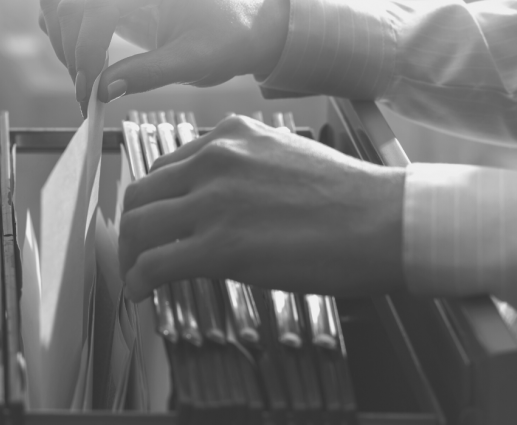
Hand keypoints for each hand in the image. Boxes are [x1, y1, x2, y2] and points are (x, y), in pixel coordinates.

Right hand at [38, 0, 289, 114]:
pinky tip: (81, 58)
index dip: (84, 53)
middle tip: (87, 93)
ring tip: (83, 78)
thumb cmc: (230, 37)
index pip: (93, 12)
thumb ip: (148, 72)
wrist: (250, 26)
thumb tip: (104, 90)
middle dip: (71, 53)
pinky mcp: (119, 5)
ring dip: (64, 42)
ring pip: (65, 6)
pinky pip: (76, 7)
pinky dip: (65, 30)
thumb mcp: (195, 61)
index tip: (90, 91)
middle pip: (71, 9)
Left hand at [118, 116, 406, 300]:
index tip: (155, 222)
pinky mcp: (220, 245)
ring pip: (139, 226)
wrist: (385, 222)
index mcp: (230, 136)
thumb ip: (245, 169)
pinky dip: (138, 281)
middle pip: (142, 193)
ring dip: (131, 255)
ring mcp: (214, 201)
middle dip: (134, 227)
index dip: (154, 200)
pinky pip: (155, 264)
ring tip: (137, 275)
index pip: (166, 166)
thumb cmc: (349, 198)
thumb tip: (220, 200)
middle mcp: (215, 159)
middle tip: (138, 252)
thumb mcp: (285, 157)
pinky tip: (141, 294)